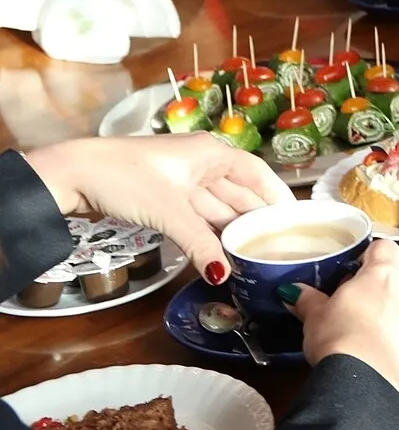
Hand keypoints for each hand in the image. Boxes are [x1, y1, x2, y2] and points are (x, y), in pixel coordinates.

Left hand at [23, 134, 294, 283]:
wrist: (71, 174)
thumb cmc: (125, 177)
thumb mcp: (169, 212)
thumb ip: (200, 244)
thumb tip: (224, 276)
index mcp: (212, 153)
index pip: (258, 173)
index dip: (278, 196)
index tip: (297, 221)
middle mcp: (202, 163)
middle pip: (240, 193)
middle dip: (257, 218)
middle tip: (278, 246)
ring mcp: (183, 180)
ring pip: (218, 207)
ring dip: (232, 229)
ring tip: (255, 254)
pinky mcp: (164, 196)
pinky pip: (198, 216)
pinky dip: (209, 232)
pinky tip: (220, 251)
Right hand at [290, 238, 398, 398]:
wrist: (364, 381)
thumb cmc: (337, 338)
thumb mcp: (314, 318)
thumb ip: (308, 300)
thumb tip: (292, 290)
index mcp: (381, 277)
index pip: (386, 249)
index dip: (374, 257)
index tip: (359, 272)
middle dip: (393, 289)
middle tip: (368, 308)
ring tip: (378, 339)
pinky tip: (390, 364)